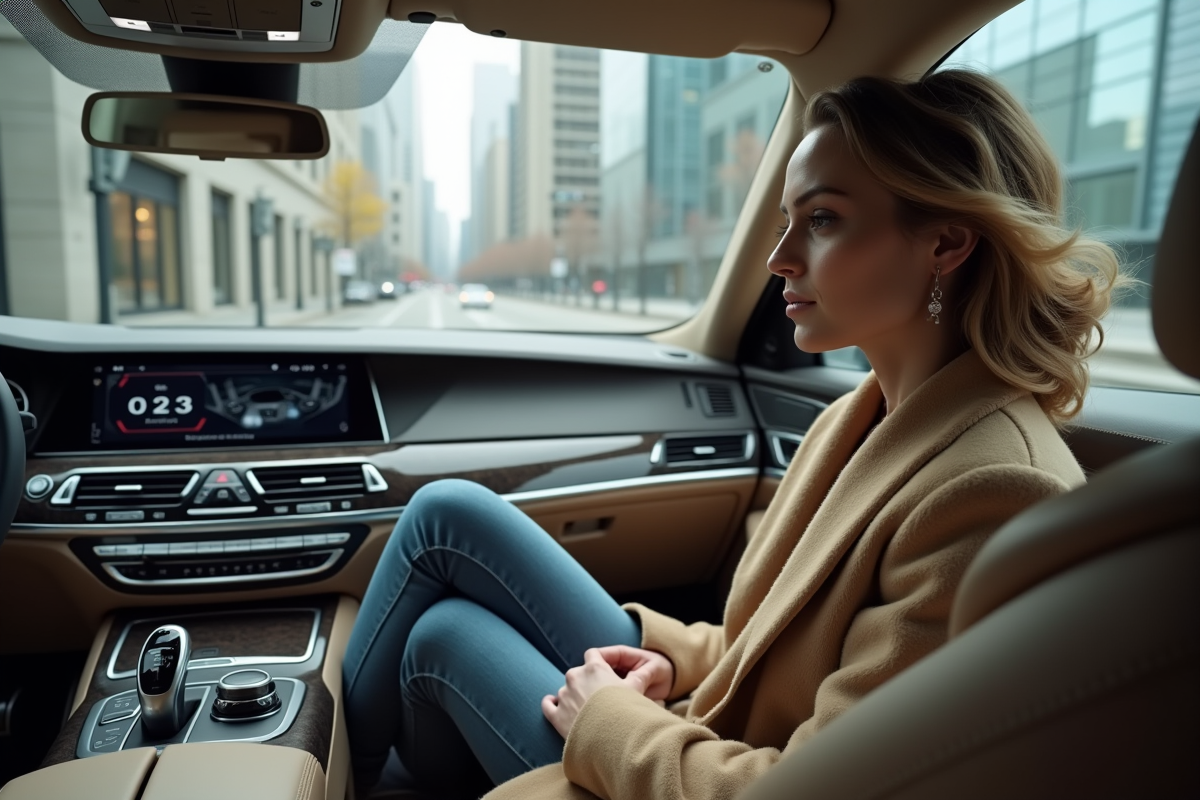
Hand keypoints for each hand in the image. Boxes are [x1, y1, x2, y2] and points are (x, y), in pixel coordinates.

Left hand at [542, 646, 671, 738]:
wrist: (611, 740)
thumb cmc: (626, 711)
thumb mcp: (636, 689)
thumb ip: (640, 675)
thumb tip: (652, 667)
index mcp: (594, 667)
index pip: (593, 654)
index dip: (599, 661)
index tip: (605, 672)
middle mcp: (575, 677)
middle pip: (579, 673)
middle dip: (588, 683)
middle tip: (601, 697)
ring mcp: (563, 696)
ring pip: (566, 690)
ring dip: (575, 697)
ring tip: (588, 711)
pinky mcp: (555, 715)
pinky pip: (548, 705)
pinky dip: (552, 704)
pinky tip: (556, 706)